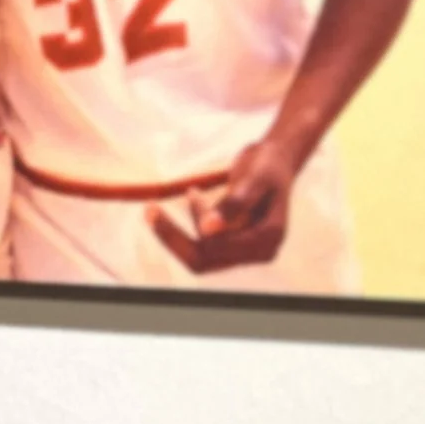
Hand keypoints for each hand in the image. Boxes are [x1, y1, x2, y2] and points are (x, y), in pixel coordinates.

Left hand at [147, 136, 300, 274]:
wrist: (275, 162)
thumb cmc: (267, 166)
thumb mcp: (254, 179)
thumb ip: (234, 204)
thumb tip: (207, 230)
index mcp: (268, 239)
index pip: (218, 246)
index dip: (198, 222)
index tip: (190, 192)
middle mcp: (259, 252)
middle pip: (202, 260)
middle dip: (173, 237)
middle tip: (149, 209)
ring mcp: (244, 253)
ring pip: (197, 259)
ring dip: (174, 236)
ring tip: (156, 207)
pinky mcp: (231, 248)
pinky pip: (200, 249)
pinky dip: (184, 231)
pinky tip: (192, 196)